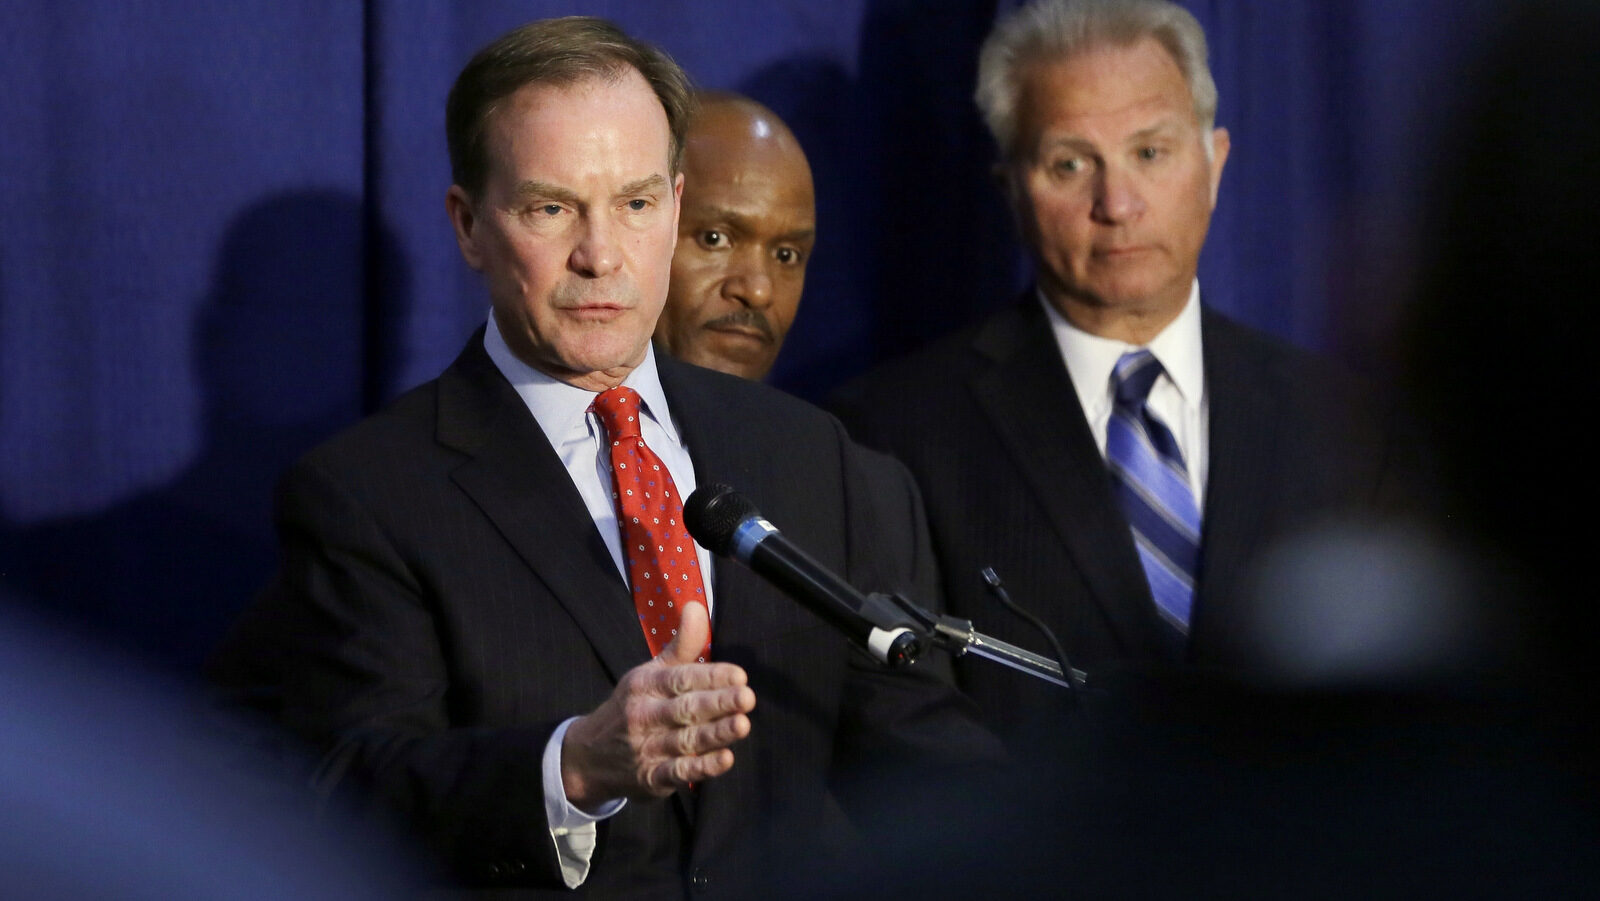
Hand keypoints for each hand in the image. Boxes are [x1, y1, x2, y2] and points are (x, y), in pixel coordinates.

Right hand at [560, 602, 755, 810]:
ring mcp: (646, 748)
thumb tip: (697, 606)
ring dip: (715, 734)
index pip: (680, 679)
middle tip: (747, 698)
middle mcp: (644, 715)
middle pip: (684, 709)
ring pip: (685, 740)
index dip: (710, 677)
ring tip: (741, 725)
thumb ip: (680, 645)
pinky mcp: (651, 778)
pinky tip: (725, 759)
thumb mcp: (649, 673)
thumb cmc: (632, 707)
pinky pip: (678, 772)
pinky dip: (702, 767)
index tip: (739, 675)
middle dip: (717, 703)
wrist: (588, 757)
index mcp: (645, 685)